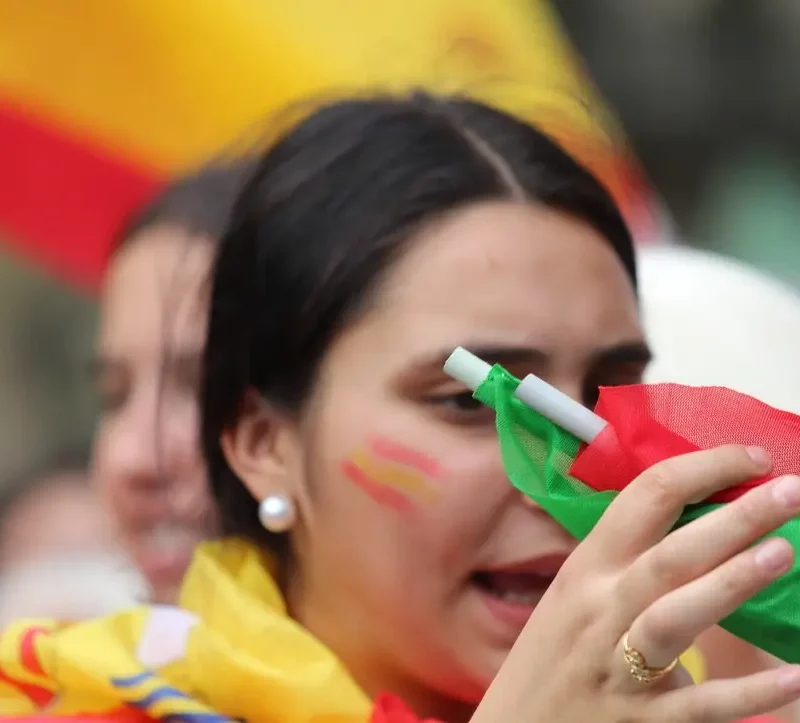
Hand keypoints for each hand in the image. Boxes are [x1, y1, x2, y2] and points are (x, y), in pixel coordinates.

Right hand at [473, 445, 799, 722]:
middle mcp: (598, 610)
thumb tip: (695, 520)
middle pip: (667, 556)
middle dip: (730, 519)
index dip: (699, 471)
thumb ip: (623, 562)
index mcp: (585, 570)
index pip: (642, 500)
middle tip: (790, 490)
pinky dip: (747, 692)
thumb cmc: (550, 656)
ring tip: (783, 552)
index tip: (749, 459)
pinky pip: (698, 705)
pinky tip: (795, 676)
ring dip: (728, 584)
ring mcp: (618, 667)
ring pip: (673, 618)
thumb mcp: (573, 596)